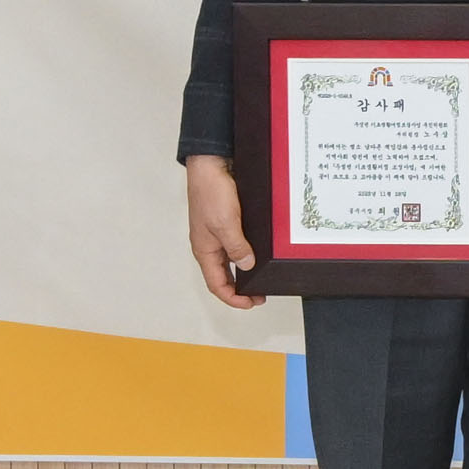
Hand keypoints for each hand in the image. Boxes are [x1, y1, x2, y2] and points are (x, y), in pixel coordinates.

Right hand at [186, 155, 262, 308]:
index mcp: (205, 250)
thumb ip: (236, 247)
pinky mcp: (227, 220)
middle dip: (241, 287)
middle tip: (261, 294)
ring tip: (263, 275)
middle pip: (224, 274)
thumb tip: (247, 266)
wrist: (210, 164)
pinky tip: (261, 250)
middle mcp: (210, 244)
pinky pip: (237, 242)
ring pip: (231, 259)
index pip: (217, 284)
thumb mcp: (225, 223)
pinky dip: (248, 251)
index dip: (233, 298)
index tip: (251, 304)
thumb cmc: (211, 192)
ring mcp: (218, 232)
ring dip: (246, 270)